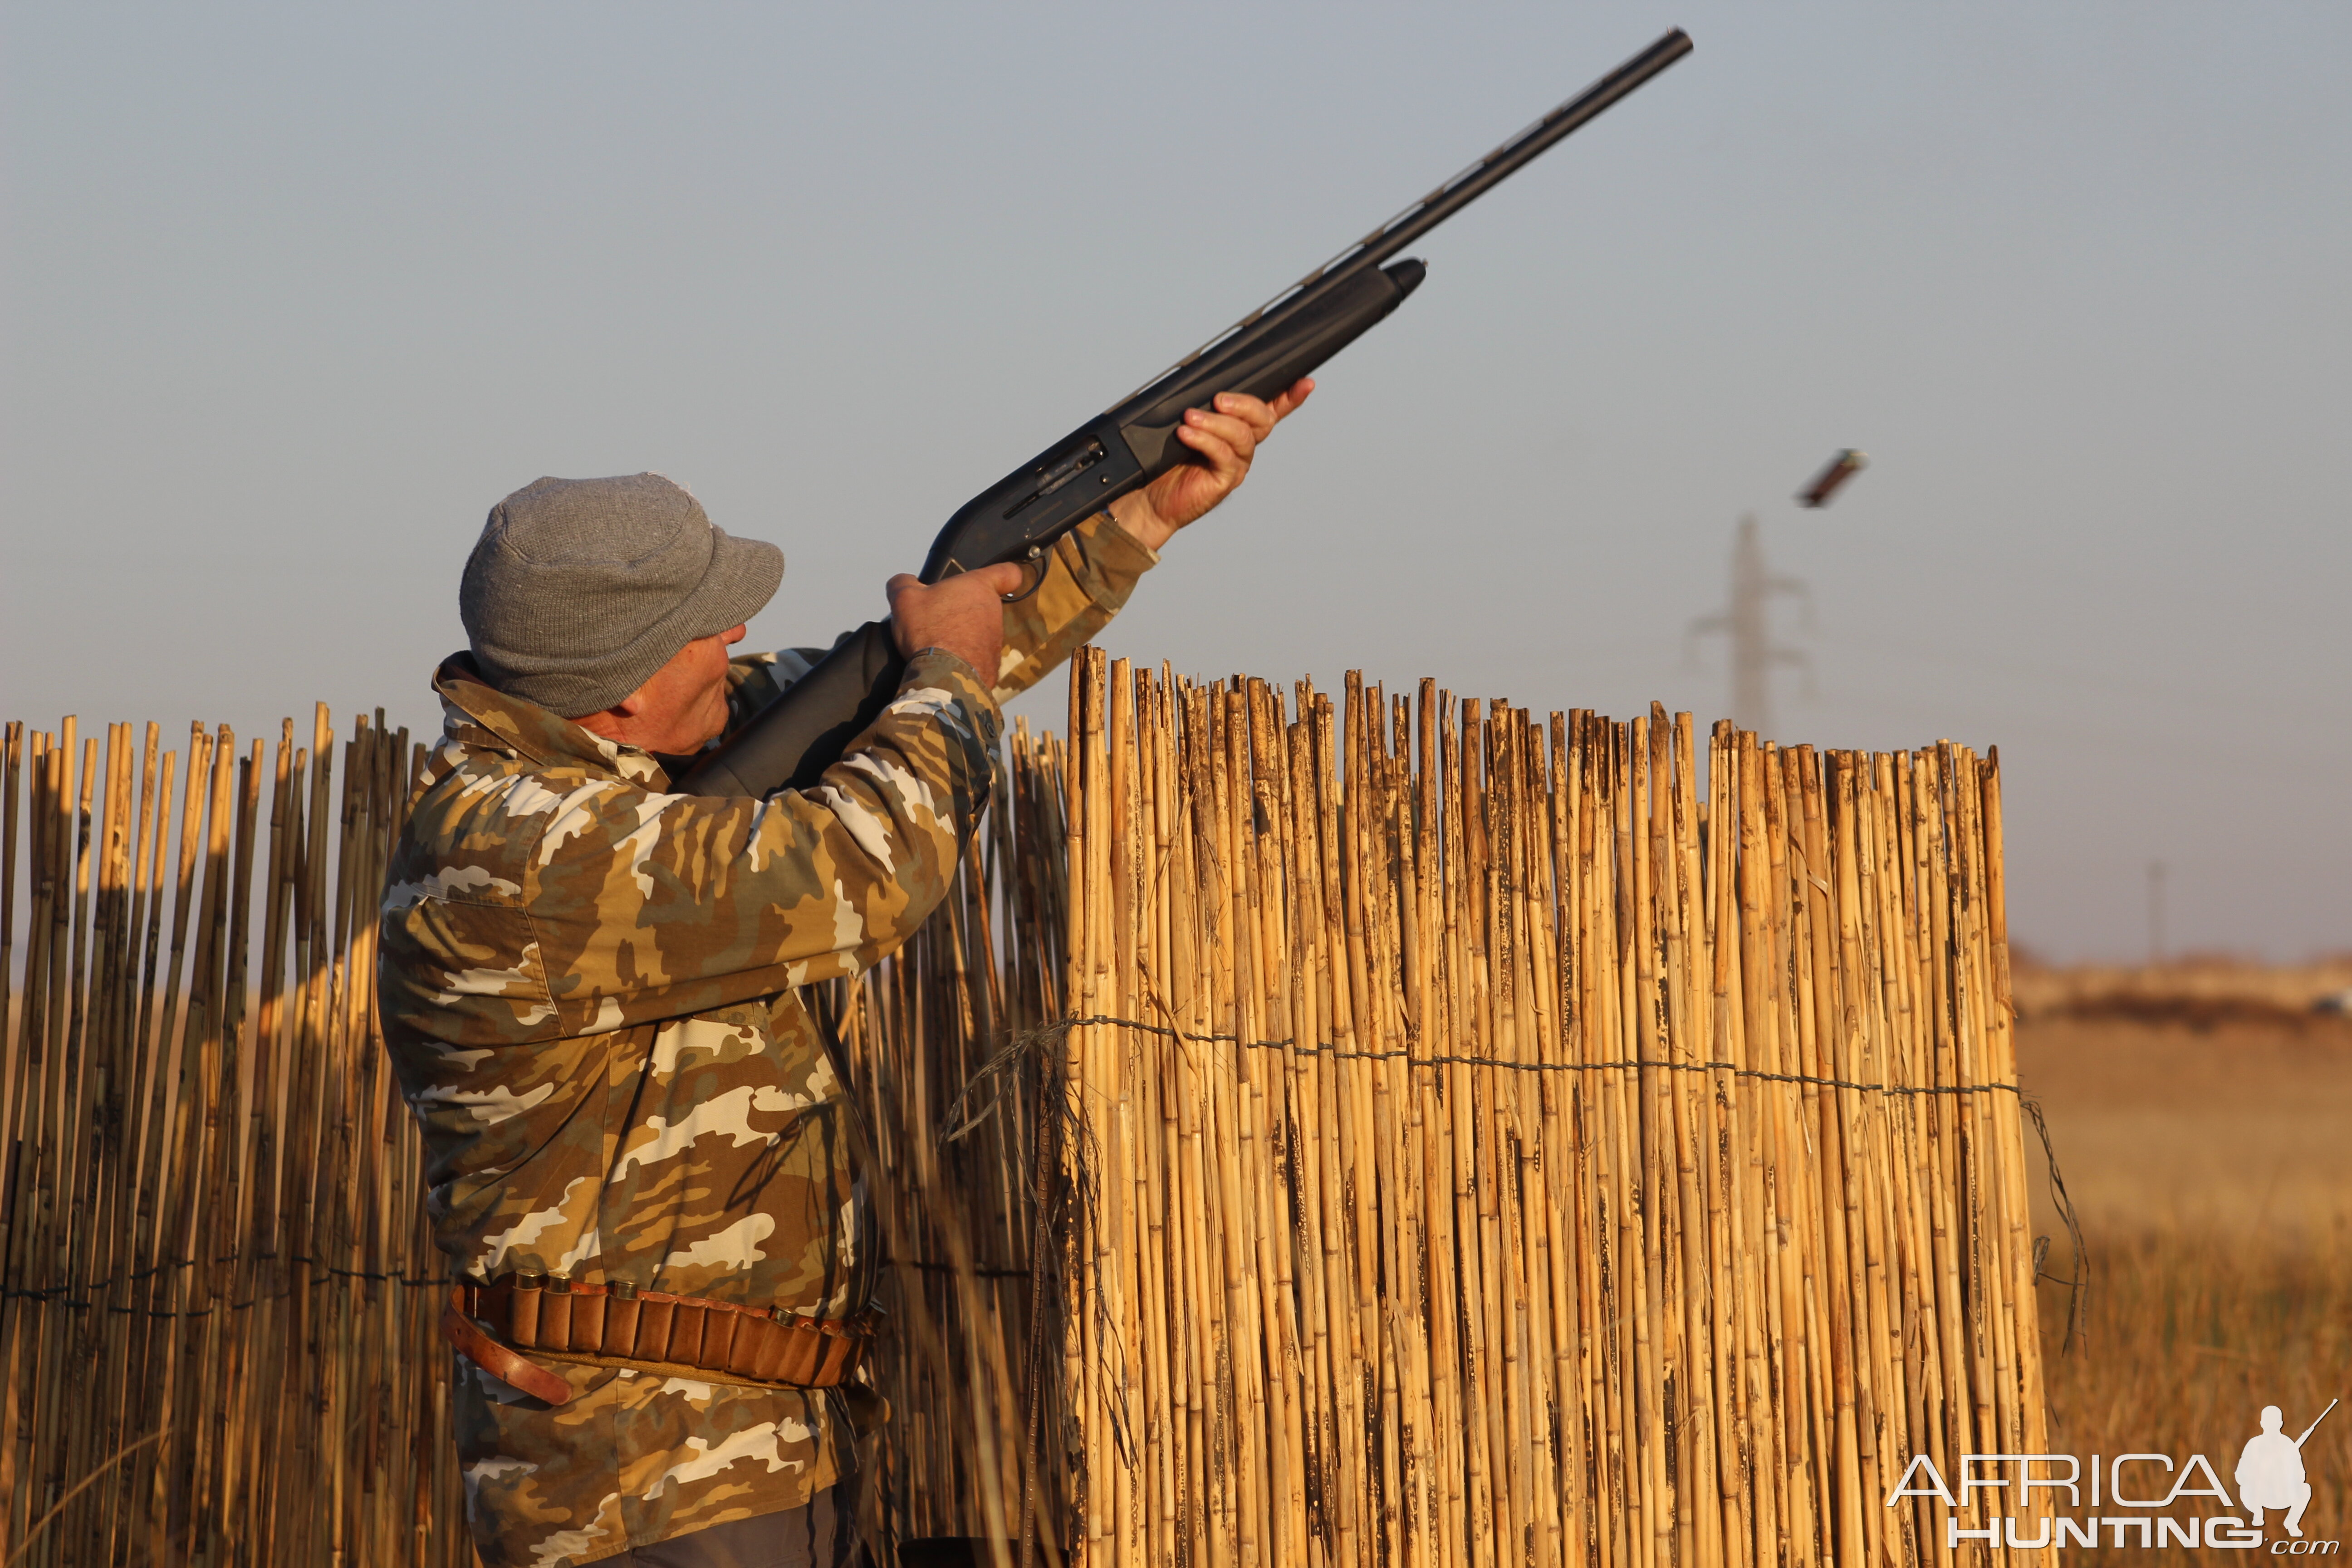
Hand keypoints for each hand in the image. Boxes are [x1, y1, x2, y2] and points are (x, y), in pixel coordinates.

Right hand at [887, 562, 1026, 676]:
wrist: (944, 676)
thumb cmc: (928, 630)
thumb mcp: (904, 598)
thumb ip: (903, 583)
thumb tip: (904, 582)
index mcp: (979, 587)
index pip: (1008, 573)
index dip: (1003, 575)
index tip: (994, 581)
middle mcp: (994, 611)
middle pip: (984, 604)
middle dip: (964, 608)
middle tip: (940, 617)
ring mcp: (996, 639)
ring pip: (981, 630)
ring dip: (964, 634)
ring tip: (939, 642)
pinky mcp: (993, 663)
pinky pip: (978, 654)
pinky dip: (965, 656)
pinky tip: (946, 661)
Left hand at [1108, 378, 1314, 551]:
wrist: (1149, 498)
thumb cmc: (1164, 460)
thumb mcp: (1184, 425)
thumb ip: (1200, 406)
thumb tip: (1204, 384)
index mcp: (1238, 428)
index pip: (1270, 409)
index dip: (1290, 397)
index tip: (1304, 383)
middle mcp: (1242, 446)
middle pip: (1262, 419)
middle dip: (1244, 404)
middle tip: (1219, 399)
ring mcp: (1236, 464)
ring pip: (1242, 436)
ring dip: (1216, 422)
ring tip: (1190, 418)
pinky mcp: (1224, 481)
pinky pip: (1223, 456)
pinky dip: (1205, 440)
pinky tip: (1186, 434)